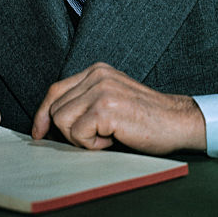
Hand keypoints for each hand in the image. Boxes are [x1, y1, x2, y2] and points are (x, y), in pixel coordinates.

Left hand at [31, 62, 206, 154]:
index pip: (55, 90)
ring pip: (61, 122)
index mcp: (96, 71)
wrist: (178, 122)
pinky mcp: (105, 109)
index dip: (42, 114)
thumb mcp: (111, 100)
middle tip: (98, 136)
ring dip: (81, 138)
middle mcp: (96, 76)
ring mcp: (100, 90)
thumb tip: (49, 123)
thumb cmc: (146, 118)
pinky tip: (114, 138)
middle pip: (55, 109)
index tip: (39, 133)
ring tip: (107, 135)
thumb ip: (85, 102)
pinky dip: (93, 145)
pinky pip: (77, 135)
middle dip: (68, 132)